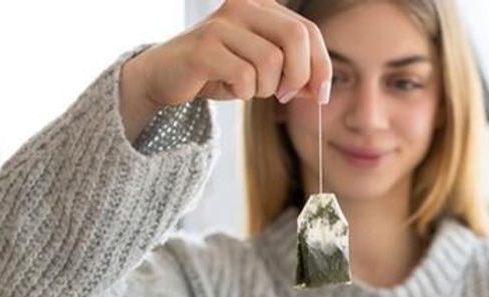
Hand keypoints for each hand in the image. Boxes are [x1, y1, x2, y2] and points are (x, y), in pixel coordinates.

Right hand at [119, 0, 331, 139]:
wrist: (166, 76)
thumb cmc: (220, 71)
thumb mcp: (263, 68)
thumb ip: (293, 71)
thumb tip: (320, 91)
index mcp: (262, 4)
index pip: (309, 30)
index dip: (321, 66)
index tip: (319, 95)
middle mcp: (242, 5)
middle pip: (296, 37)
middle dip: (299, 75)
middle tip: (284, 95)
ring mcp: (221, 24)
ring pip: (271, 62)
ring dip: (265, 87)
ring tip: (246, 88)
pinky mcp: (204, 48)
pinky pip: (244, 77)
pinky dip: (242, 92)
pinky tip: (228, 88)